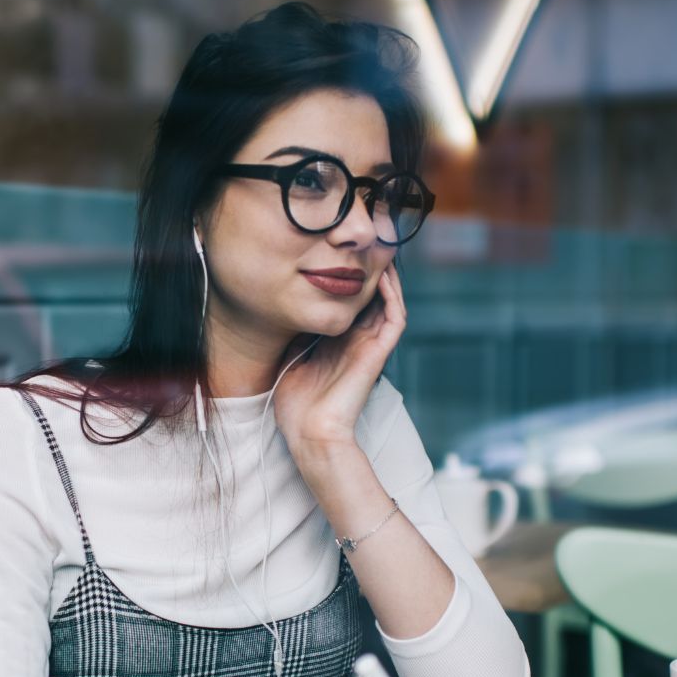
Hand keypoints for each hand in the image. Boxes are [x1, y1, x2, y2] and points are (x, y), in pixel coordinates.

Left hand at [273, 262, 406, 450]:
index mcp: (337, 343)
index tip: (336, 253)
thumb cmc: (296, 406)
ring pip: (388, 303)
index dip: (346, 279)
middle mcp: (357, 342)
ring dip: (386, 278)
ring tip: (380, 250)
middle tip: (362, 243)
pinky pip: (394, 318)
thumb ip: (293, 334)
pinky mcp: (379, 353)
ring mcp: (370, 347)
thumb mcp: (288, 358)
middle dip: (368, 271)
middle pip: (371, 298)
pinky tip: (385, 275)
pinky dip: (393, 295)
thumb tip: (282, 308)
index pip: (348, 304)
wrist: (309, 432)